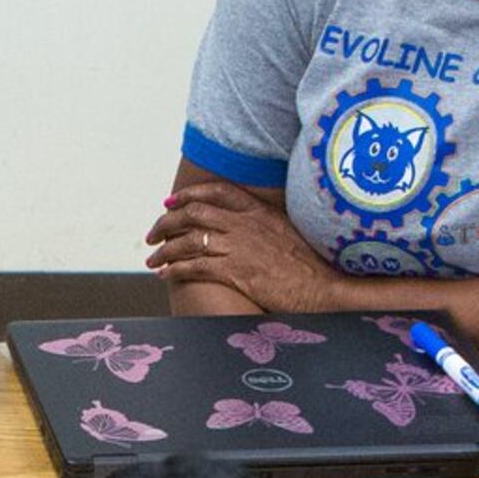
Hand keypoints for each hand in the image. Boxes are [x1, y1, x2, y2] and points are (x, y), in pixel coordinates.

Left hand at [145, 183, 340, 310]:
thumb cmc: (311, 263)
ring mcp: (239, 247)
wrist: (325, 285)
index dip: (188, 195)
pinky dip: (175, 269)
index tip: (170, 202)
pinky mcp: (236, 272)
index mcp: (258, 211)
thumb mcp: (288, 230)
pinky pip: (195, 267)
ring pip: (189, 240)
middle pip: (193, 214)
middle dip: (166, 223)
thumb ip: (263, 223)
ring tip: (153, 259)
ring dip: (165, 250)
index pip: (216, 192)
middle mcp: (245, 225)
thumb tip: (245, 226)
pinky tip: (165, 274)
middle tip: (153, 234)